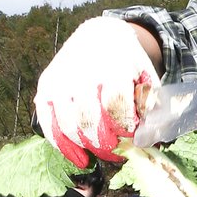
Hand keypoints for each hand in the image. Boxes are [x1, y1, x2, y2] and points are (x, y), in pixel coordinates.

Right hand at [35, 15, 160, 166]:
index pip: (115, 106)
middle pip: (90, 121)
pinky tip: (81, 158)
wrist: (100, 37)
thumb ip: (151, 110)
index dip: (125, 128)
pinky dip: (64, 147)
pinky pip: (49, 125)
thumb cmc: (128, 65)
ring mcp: (59, 81)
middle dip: (107, 144)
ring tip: (104, 151)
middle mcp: (81, 73)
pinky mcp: (45, 89)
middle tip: (119, 151)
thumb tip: (145, 142)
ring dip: (89, 147)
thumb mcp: (147, 79)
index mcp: (111, 67)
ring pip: (69, 127)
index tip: (134, 136)